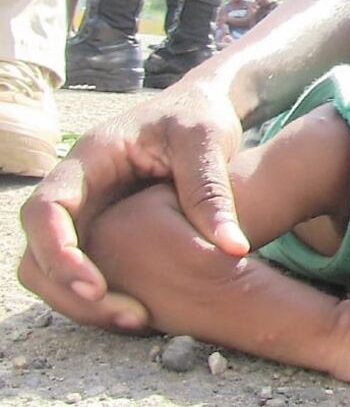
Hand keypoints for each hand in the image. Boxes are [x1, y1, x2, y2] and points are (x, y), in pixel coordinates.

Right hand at [18, 78, 248, 330]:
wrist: (208, 108)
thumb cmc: (204, 116)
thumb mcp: (208, 142)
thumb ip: (213, 191)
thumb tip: (232, 249)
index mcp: (92, 157)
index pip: (46, 208)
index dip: (58, 252)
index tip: (95, 286)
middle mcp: (79, 187)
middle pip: (38, 249)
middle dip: (68, 290)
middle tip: (127, 316)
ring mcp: (88, 210)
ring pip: (53, 268)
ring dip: (83, 302)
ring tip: (138, 320)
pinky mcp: (106, 229)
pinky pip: (86, 270)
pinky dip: (104, 296)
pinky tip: (145, 311)